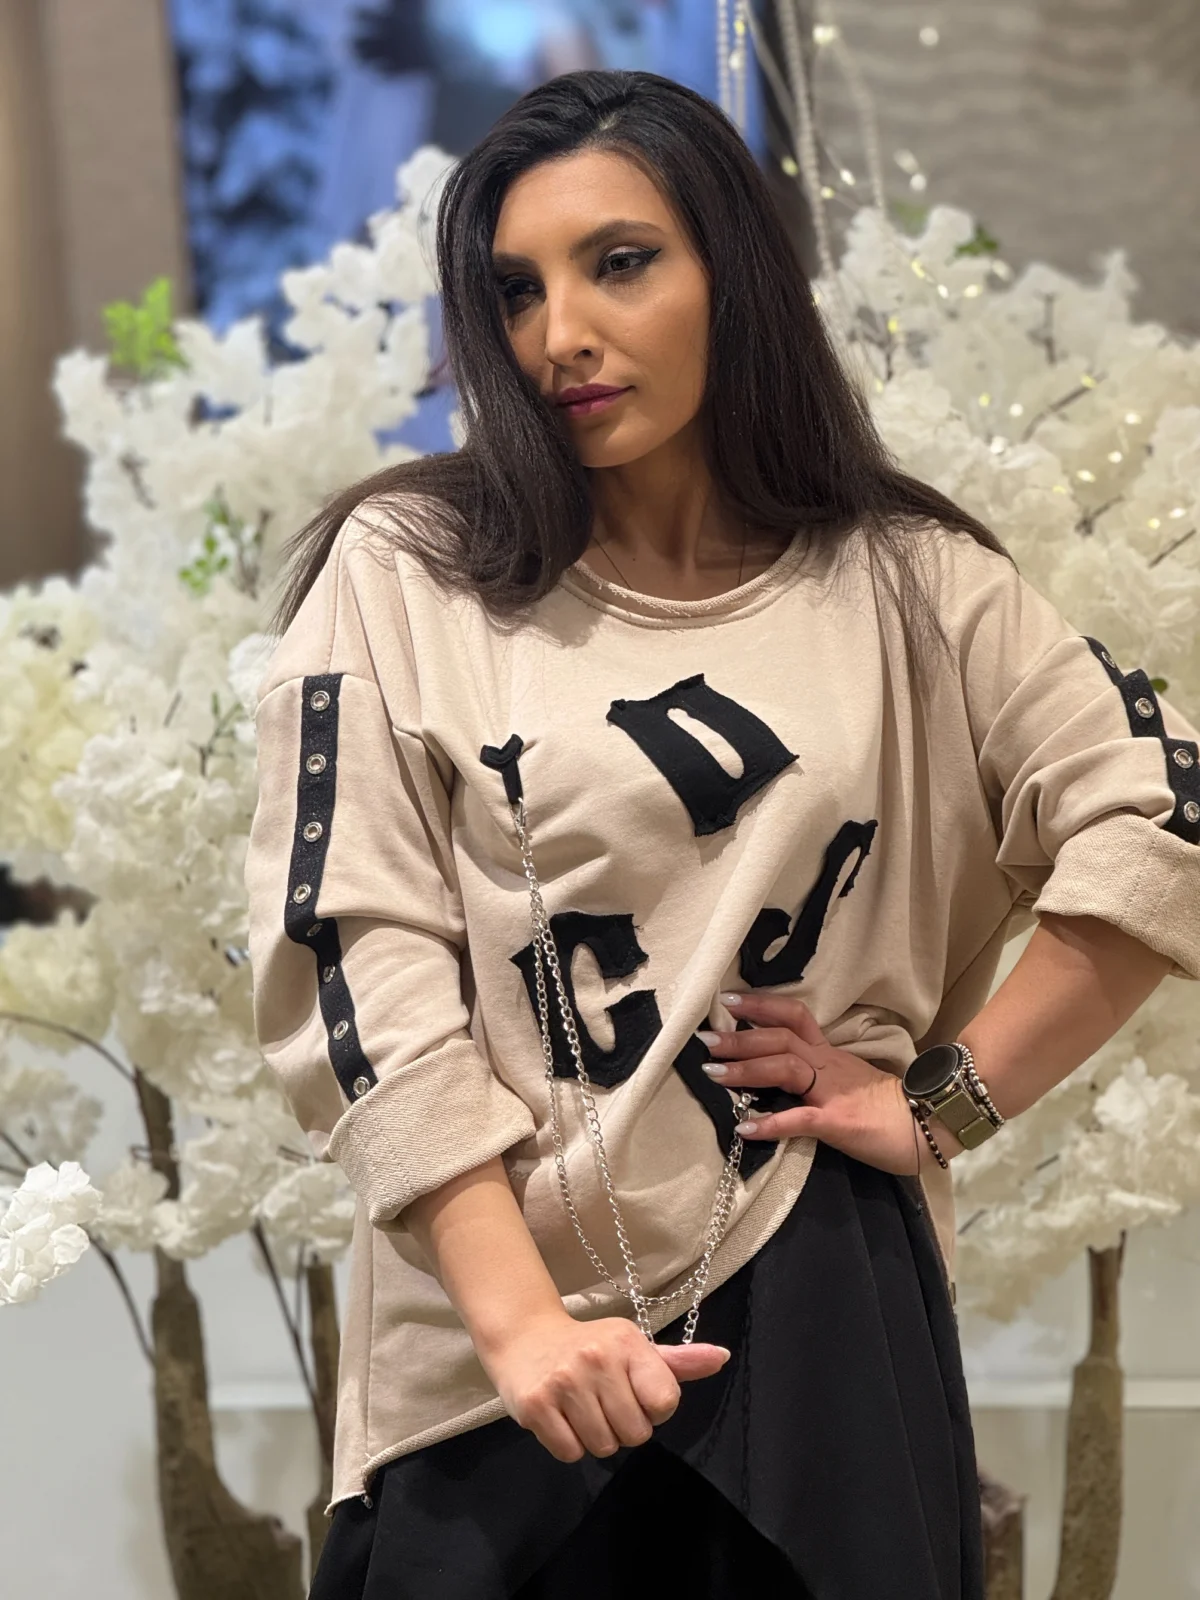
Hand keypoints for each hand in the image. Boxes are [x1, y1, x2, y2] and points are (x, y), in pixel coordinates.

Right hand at [480, 1310, 729, 1462]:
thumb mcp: (634, 1348)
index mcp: (628, 1343)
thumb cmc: (590, 1347)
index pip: (665, 1403)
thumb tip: (722, 1357)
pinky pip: (570, 1453)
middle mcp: (596, 1358)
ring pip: (603, 1447)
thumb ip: (679, 1361)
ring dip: (595, 1436)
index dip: (652, 1409)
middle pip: (636, 1434)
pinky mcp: (535, 1405)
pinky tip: (561, 1416)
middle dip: (623, 1426)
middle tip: (603, 1402)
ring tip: (581, 1408)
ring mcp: (564, 1382)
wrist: (524, 1337)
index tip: (634, 1392)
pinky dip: (568, 1443)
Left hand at [699, 991, 963, 1174]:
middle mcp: (828, 1066)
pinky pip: (802, 1120)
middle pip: (780, 1039)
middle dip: (740, 1038)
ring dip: (747, 1070)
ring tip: (712, 1073)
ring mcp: (833, 1093)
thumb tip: (775, 1072)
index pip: (793, 1018)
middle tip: (704, 1037)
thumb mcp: (849, 1082)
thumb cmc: (890, 1109)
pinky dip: (772, 1123)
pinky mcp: (840, 1124)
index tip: (727, 1000)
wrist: (932, 1127)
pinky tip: (746, 1127)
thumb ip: (816, 1075)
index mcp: (829, 1055)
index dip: (760, 1006)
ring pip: (786, 1069)